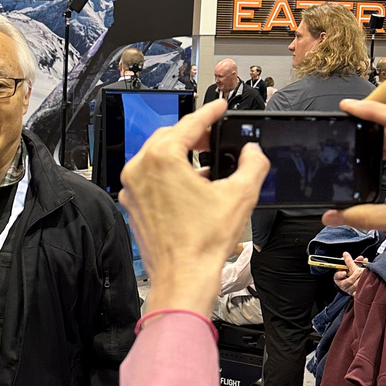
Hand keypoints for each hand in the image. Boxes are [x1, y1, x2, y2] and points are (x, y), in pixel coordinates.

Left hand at [118, 99, 268, 315]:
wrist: (182, 278)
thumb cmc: (202, 243)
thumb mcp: (240, 196)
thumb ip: (253, 164)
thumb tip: (253, 153)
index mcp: (161, 159)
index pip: (190, 124)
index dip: (210, 113)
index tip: (220, 106)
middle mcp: (139, 170)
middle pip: (169, 138)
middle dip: (193, 135)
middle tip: (214, 137)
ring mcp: (131, 189)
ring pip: (157, 158)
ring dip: (181, 156)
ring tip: (206, 164)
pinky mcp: (132, 206)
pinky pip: (150, 180)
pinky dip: (169, 176)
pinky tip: (191, 187)